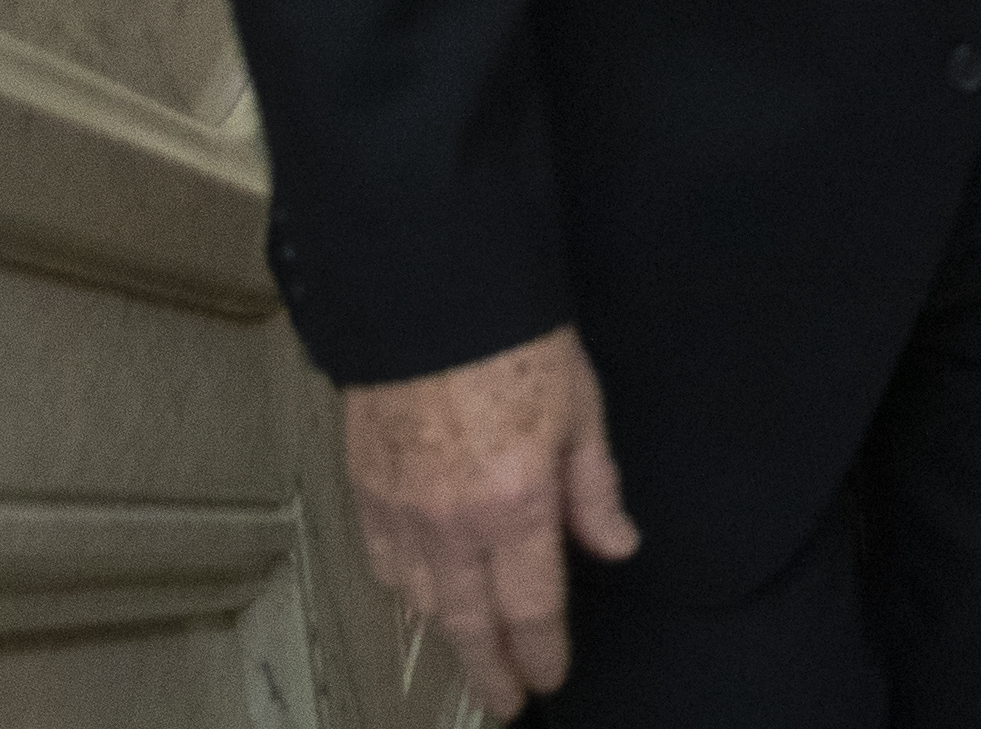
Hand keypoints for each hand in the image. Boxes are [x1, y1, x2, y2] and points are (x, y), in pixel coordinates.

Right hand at [340, 324, 639, 719]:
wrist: (429, 294)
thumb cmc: (516, 342)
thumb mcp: (582, 410)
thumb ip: (594, 490)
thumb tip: (616, 547)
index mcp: (516, 507)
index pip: (531, 609)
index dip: (541, 653)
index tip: (549, 678)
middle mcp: (452, 523)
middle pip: (469, 623)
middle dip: (490, 670)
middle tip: (503, 701)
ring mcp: (401, 510)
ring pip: (421, 600)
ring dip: (449, 630)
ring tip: (472, 647)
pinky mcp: (364, 488)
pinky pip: (382, 562)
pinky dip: (405, 588)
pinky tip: (420, 592)